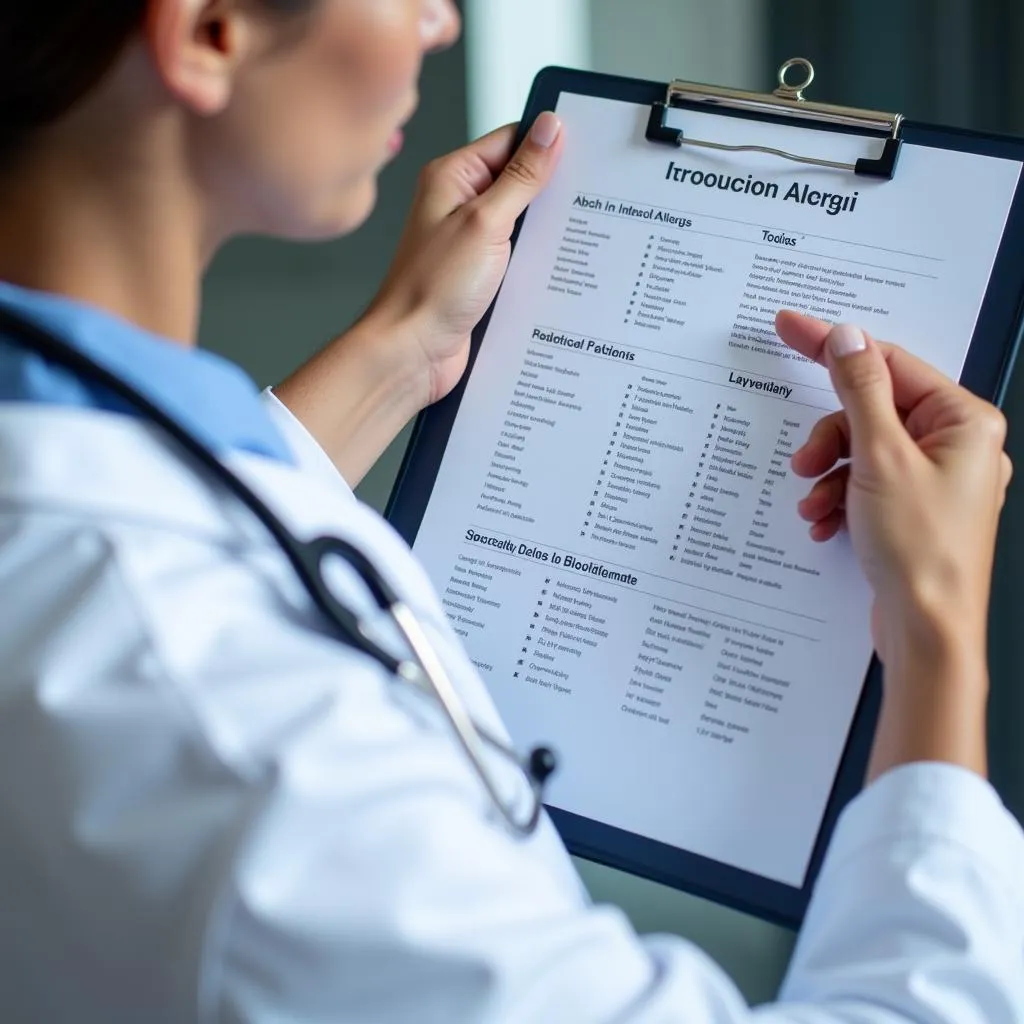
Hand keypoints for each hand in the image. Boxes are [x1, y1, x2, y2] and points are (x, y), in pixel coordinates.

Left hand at [364, 112, 564, 407]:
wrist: (411, 353)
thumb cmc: (431, 289)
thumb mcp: (484, 222)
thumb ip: (521, 177)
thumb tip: (548, 129)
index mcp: (452, 177)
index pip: (510, 141)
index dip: (547, 144)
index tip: (586, 152)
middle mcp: (460, 205)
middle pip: (521, 182)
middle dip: (554, 192)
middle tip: (591, 198)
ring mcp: (471, 242)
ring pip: (524, 223)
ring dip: (548, 232)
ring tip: (580, 236)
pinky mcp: (482, 276)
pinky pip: (519, 257)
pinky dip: (539, 261)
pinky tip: (561, 268)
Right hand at [775, 311, 1012, 776]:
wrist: (928, 630)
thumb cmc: (922, 551)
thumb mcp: (881, 457)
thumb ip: (860, 390)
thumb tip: (847, 338)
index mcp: (963, 421)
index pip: (889, 363)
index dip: (834, 347)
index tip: (791, 328)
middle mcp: (955, 445)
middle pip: (872, 410)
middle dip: (830, 438)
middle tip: (806, 461)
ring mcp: (935, 479)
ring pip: (863, 449)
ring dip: (830, 473)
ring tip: (816, 501)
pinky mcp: (913, 509)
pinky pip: (866, 483)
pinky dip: (840, 498)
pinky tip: (827, 520)